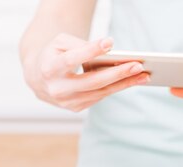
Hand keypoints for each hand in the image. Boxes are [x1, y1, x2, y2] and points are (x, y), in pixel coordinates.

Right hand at [25, 34, 149, 111]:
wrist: (39, 78)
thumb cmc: (54, 55)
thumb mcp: (60, 43)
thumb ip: (81, 44)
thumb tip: (109, 50)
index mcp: (49, 68)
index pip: (72, 60)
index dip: (90, 51)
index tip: (110, 42)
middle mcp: (57, 88)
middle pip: (92, 81)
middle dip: (117, 73)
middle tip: (138, 66)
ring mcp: (67, 102)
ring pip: (101, 92)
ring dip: (124, 83)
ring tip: (143, 75)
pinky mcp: (76, 108)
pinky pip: (101, 96)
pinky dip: (117, 88)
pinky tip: (132, 81)